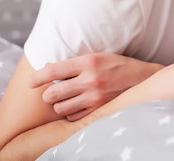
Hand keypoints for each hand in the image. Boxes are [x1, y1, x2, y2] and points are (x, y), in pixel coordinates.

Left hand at [29, 53, 159, 120]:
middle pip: (52, 94)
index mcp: (89, 62)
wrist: (143, 79)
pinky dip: (72, 112)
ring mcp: (95, 97)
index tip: (30, 82)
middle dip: (49, 94)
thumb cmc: (117, 65)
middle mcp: (91, 80)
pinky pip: (73, 117)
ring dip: (60, 104)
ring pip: (60, 108)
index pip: (53, 71)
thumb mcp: (97, 57)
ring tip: (68, 98)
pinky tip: (79, 104)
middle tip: (54, 91)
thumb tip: (48, 68)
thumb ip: (74, 64)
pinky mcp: (99, 110)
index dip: (37, 77)